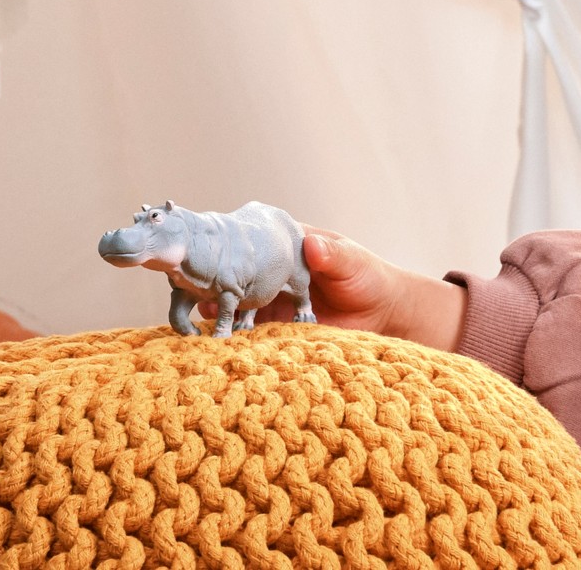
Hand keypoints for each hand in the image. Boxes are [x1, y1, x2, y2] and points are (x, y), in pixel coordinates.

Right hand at [198, 224, 466, 350]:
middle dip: (215, 278)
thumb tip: (313, 245)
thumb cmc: (369, 278)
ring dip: (219, 307)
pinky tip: (220, 338)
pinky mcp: (278, 330)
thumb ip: (332, 256)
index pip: (251, 242)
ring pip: (237, 302)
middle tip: (194, 284)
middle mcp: (272, 273)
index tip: (211, 250)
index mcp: (286, 248)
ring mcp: (272, 302)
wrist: (385, 317)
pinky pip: (251, 332)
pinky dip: (235, 335)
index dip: (230, 245)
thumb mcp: (351, 263)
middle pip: (237, 273)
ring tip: (202, 311)